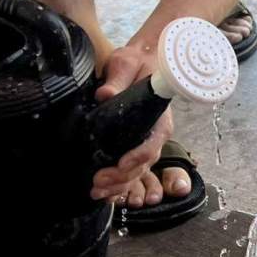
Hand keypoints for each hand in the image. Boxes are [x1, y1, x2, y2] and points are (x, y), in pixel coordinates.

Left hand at [90, 42, 173, 203]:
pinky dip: (117, 185)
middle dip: (123, 177)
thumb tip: (105, 94)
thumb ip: (118, 79)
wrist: (140, 63)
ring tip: (96, 192)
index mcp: (159, 117)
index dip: (138, 156)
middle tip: (98, 181)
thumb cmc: (137, 62)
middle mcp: (155, 134)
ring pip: (137, 173)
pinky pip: (129, 172)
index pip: (154, 142)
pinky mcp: (132, 146)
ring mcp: (144, 142)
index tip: (120, 164)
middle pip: (144, 164)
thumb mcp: (127, 64)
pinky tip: (102, 193)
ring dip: (118, 186)